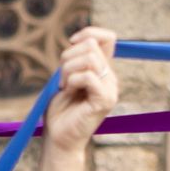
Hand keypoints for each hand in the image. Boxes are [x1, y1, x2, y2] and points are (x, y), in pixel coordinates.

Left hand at [43, 26, 118, 153]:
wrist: (59, 137)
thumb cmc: (60, 110)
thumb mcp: (66, 78)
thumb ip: (75, 60)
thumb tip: (79, 40)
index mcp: (103, 71)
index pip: (107, 37)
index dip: (88, 33)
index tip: (71, 43)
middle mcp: (110, 78)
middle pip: (91, 45)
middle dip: (68, 57)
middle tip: (62, 78)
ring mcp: (110, 89)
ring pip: (90, 59)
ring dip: (68, 70)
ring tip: (64, 86)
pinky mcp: (105, 101)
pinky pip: (88, 76)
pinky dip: (72, 81)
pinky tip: (68, 92)